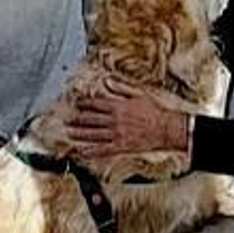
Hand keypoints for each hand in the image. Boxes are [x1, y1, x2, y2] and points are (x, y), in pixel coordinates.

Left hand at [65, 78, 187, 157]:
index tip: (77, 104)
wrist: (166, 128)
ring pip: (94, 134)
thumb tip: (108, 81)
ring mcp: (117, 134)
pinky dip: (91, 151)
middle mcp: (115, 120)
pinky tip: (82, 151)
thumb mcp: (138, 94)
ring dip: (80, 134)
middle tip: (67, 119)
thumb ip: (121, 88)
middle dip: (78, 119)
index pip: (97, 104)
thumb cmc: (154, 111)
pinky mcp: (121, 147)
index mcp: (119, 106)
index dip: (85, 104)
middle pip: (92, 119)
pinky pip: (103, 149)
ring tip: (69, 133)